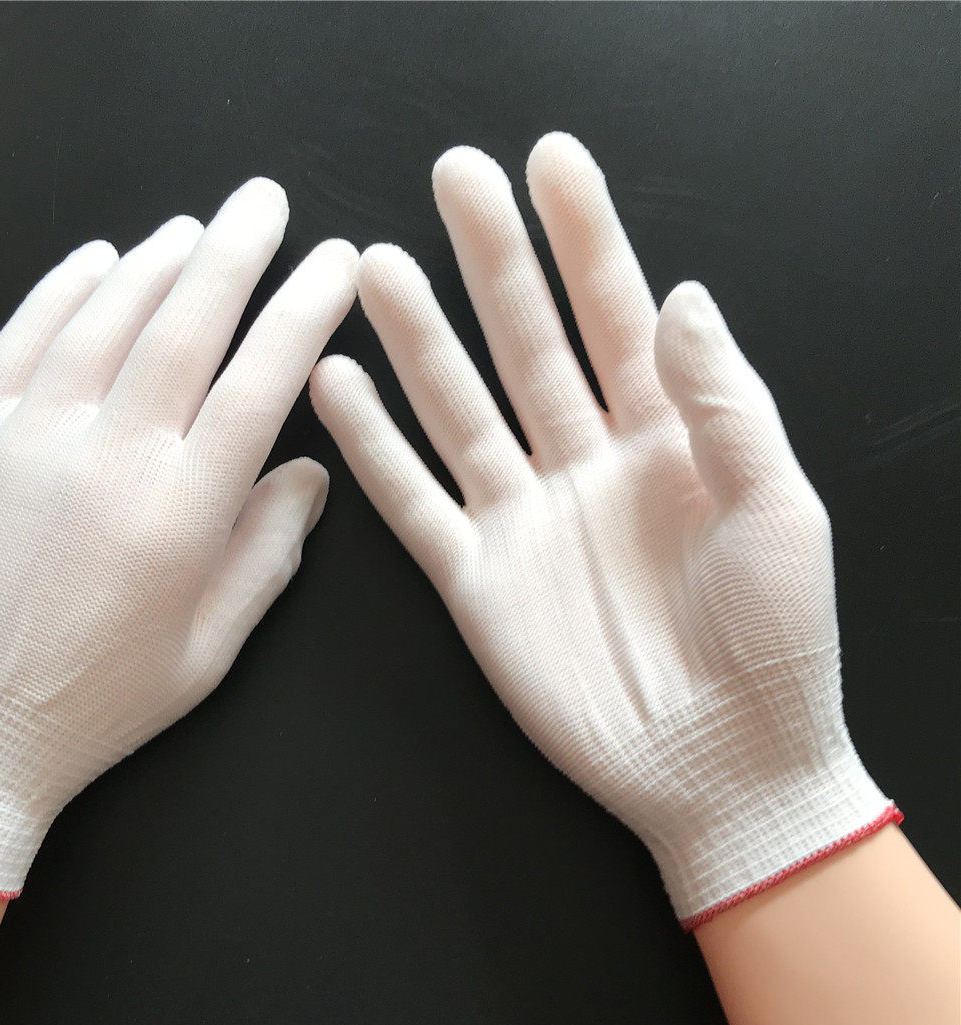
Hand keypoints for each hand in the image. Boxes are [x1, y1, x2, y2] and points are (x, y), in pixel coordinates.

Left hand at [0, 179, 357, 896]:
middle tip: (265, 203)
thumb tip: (311, 473)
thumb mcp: (213, 649)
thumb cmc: (106, 700)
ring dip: (154, 263)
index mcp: (179, 517)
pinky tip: (95, 261)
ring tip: (193, 229)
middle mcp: (105, 463)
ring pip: (101, 321)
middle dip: (234, 252)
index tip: (333, 266)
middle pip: (182, 328)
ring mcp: (28, 444)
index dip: (303, 314)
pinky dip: (59, 290)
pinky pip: (18, 343)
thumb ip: (268, 554)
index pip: (257, 386)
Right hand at [310, 134, 896, 927]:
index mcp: (668, 439)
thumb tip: (681, 295)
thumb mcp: (778, 511)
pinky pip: (414, 504)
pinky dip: (374, 449)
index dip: (585, 238)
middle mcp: (586, 465)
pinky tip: (338, 388)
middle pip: (527, 344)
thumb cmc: (774, 644)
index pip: (618, 315)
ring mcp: (525, 520)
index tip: (550, 163)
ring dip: (417, 341)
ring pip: (459, 410)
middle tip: (453, 179)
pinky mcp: (476, 580)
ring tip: (374, 267)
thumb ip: (725, 403)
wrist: (720, 769)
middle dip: (493, 263)